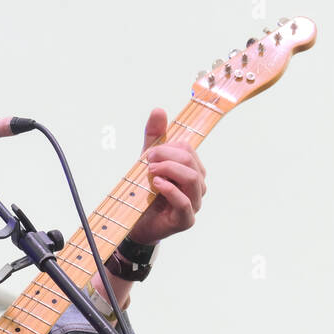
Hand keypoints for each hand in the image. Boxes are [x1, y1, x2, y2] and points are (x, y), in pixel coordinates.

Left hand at [126, 107, 206, 246]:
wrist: (135, 223)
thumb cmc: (145, 193)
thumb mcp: (147, 160)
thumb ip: (154, 137)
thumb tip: (159, 110)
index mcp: (192, 170)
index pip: (188, 149)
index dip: (167, 147)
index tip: (148, 152)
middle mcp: (198, 187)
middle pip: (191, 162)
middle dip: (166, 157)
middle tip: (147, 161)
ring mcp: (194, 204)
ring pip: (192, 179)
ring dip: (168, 170)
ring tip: (150, 173)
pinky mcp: (186, 220)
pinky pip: (185, 202)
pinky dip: (170, 190)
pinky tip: (156, 185)